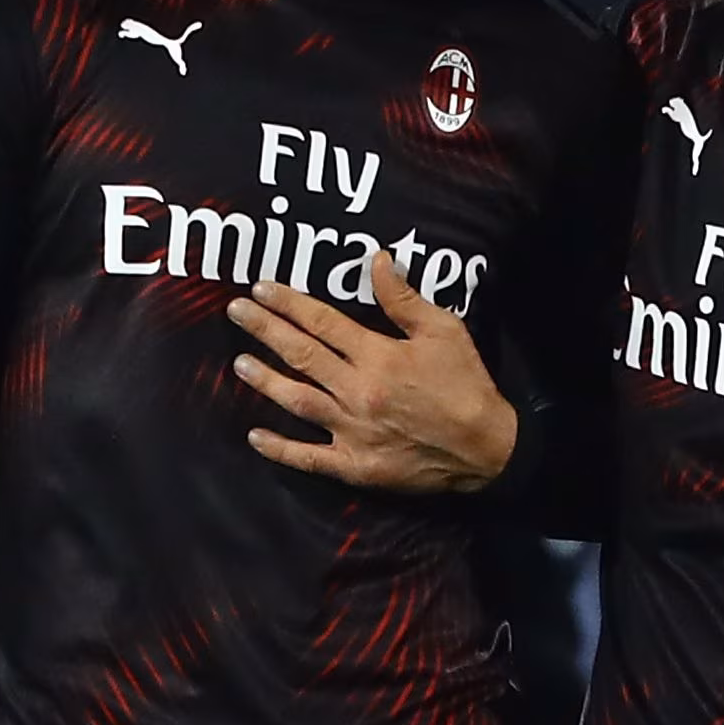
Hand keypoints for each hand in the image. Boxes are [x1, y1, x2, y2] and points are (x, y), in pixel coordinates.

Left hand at [226, 253, 517, 491]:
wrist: (486, 448)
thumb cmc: (466, 384)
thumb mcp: (443, 330)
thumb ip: (403, 298)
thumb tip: (377, 260)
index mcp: (377, 356)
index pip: (322, 322)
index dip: (289, 303)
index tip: (261, 288)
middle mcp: (357, 391)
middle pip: (301, 355)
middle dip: (265, 330)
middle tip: (236, 312)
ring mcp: (352, 430)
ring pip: (297, 401)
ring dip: (266, 381)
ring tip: (239, 364)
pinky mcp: (355, 464)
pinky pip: (309, 457)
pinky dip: (279, 448)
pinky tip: (255, 436)